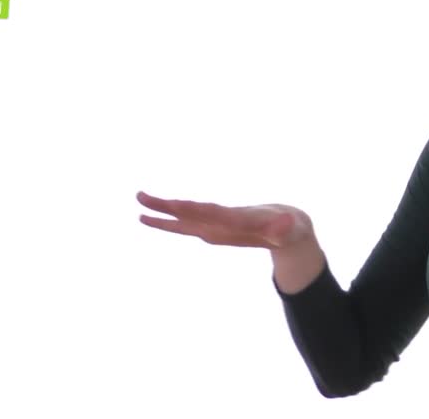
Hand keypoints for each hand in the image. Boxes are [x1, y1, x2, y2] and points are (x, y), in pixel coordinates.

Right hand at [136, 191, 314, 248]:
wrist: (286, 223)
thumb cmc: (289, 227)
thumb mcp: (290, 230)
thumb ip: (284, 228)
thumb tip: (285, 224)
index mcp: (238, 216)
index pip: (213, 212)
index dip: (196, 210)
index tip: (176, 205)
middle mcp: (222, 217)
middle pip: (191, 210)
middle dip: (168, 205)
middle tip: (142, 197)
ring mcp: (215, 223)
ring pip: (184, 217)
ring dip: (162, 212)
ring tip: (138, 205)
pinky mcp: (212, 230)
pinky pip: (186, 226)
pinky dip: (168, 224)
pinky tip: (149, 220)